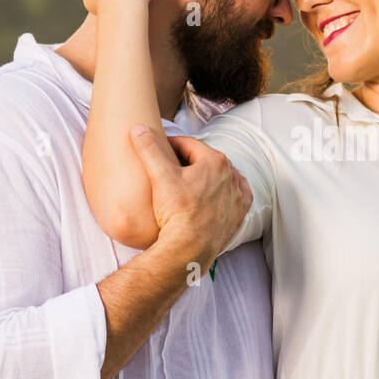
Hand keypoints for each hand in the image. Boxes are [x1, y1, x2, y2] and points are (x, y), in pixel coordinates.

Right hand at [129, 126, 251, 266]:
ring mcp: (237, 196)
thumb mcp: (160, 176)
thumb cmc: (177, 212)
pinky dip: (224, 194)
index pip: (189, 145)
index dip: (171, 144)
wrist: (190, 249)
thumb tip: (139, 129)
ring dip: (207, 177)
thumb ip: (149, 149)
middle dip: (189, 161)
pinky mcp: (239, 214)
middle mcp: (231, 175)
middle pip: (205, 161)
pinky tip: (214, 197)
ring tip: (189, 184)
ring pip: (220, 178)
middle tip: (170, 168)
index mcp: (215, 161)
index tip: (159, 148)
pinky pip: (234, 198)